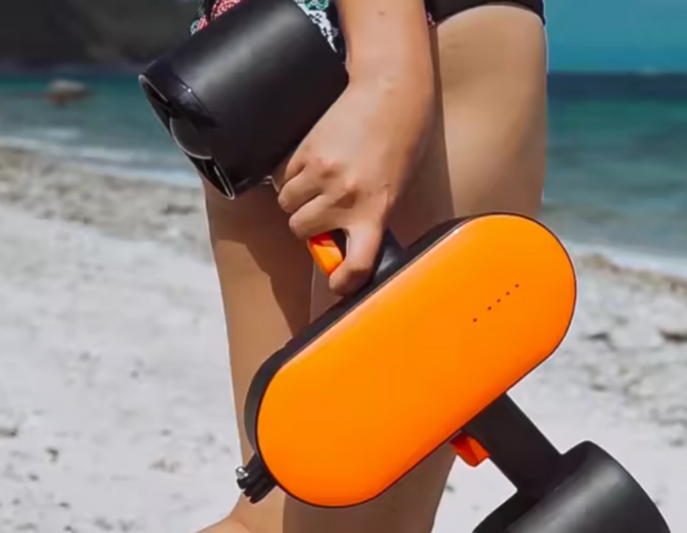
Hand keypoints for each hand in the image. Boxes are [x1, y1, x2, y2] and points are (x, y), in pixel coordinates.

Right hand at [272, 73, 432, 295]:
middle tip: (324, 213)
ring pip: (288, 206)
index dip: (344, 282)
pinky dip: (295, 177)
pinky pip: (286, 178)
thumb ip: (368, 217)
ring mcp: (322, 175)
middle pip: (303, 231)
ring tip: (320, 185)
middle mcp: (346, 197)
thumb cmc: (399, 143)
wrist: (390, 94)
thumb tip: (341, 241)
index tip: (338, 285)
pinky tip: (317, 163)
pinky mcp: (306, 152)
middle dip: (309, 226)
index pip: (357, 263)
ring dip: (298, 201)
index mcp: (375, 211)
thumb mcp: (393, 189)